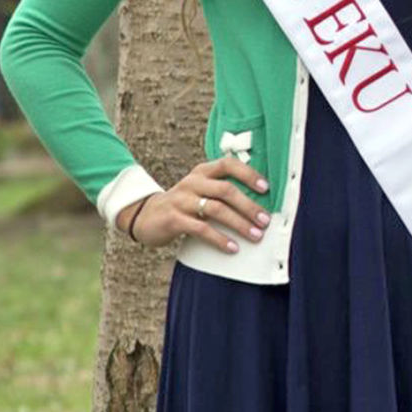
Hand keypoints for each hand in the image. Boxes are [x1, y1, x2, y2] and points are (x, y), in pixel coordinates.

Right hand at [119, 158, 271, 253]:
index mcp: (202, 171)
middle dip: (249, 206)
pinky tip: (232, 247)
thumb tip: (258, 204)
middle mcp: (192, 182)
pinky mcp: (173, 219)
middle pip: (226, 190)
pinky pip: (201, 229)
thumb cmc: (183, 204)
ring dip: (239, 223)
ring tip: (255, 235)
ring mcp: (182, 200)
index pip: (228, 164)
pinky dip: (220, 239)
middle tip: (265, 220)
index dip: (248, 174)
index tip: (266, 188)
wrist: (145, 216)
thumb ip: (221, 191)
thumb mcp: (200, 190)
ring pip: (216, 209)